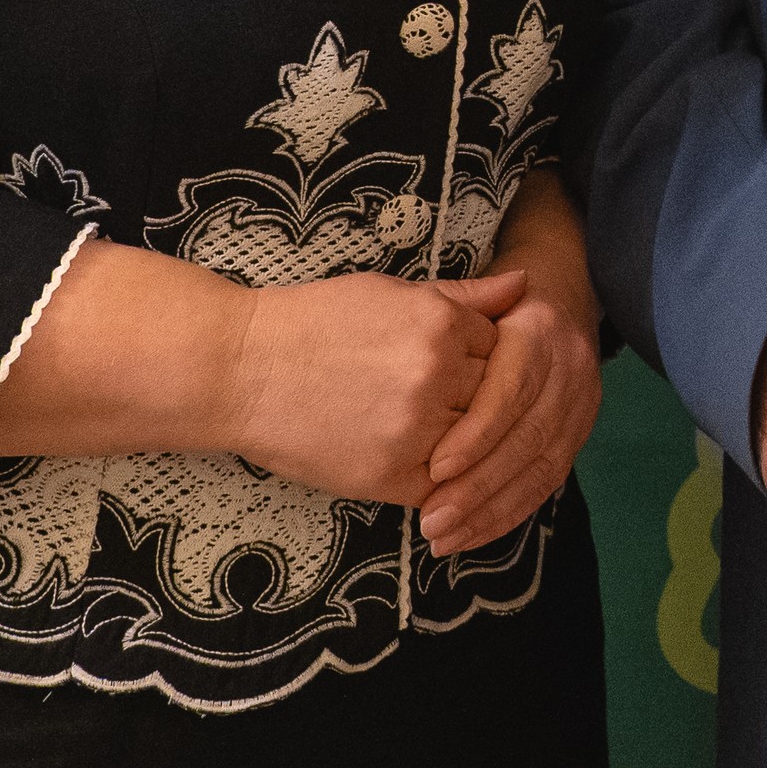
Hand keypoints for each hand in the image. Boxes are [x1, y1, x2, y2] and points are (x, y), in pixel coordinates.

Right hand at [220, 271, 495, 504]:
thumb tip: (526, 282)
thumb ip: (464, 296)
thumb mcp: (390, 293)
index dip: (484, 357)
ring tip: (417, 423)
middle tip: (438, 396)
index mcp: (440, 324)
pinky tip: (412, 456)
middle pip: (496, 395)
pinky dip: (439, 476)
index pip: (504, 347)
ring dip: (460, 438)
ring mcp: (416, 429)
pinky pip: (445, 484)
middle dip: (477, 397)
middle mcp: (436, 375)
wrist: (240, 371)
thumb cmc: (314, 324)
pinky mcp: (391, 476)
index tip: (457, 360)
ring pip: (474, 441)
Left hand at [419, 257, 604, 554]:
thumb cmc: (489, 310)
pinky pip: (548, 483)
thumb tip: (424, 342)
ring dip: (491, 510)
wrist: (556, 303)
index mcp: (540, 331)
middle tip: (432, 518)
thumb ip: (451, 319)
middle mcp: (570, 367)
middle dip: (480, 485)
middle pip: (529, 436)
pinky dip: (508, 514)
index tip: (435, 468)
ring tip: (443, 537)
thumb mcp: (467, 303)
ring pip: (541, 467)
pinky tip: (470, 536)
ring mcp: (581, 404)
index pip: (513, 389)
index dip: (477, 433)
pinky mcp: (579, 434)